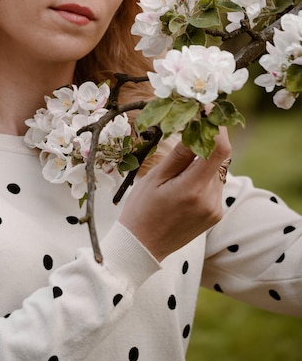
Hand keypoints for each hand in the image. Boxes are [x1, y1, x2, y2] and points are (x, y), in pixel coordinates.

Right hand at [119, 127, 231, 261]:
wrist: (142, 247)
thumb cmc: (141, 210)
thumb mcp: (155, 177)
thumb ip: (180, 153)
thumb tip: (195, 126)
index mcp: (193, 188)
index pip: (220, 150)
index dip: (217, 128)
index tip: (208, 112)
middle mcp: (210, 199)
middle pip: (219, 159)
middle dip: (206, 143)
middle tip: (186, 133)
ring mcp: (215, 209)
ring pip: (217, 171)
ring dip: (203, 162)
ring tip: (178, 169)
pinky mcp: (215, 215)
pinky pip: (214, 185)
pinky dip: (202, 177)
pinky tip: (182, 184)